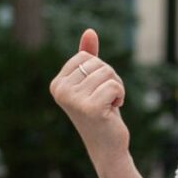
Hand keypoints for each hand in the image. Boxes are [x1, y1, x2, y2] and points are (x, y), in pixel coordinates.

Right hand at [50, 27, 129, 161]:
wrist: (107, 146)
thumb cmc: (101, 111)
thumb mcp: (93, 82)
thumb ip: (89, 57)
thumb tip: (90, 31)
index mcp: (57, 84)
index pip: (85, 56)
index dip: (99, 70)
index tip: (96, 90)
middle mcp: (60, 91)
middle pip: (97, 63)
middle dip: (109, 78)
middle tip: (105, 99)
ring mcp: (73, 100)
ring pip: (108, 73)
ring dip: (116, 87)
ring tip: (109, 104)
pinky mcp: (90, 108)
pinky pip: (115, 84)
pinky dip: (120, 95)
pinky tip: (113, 110)